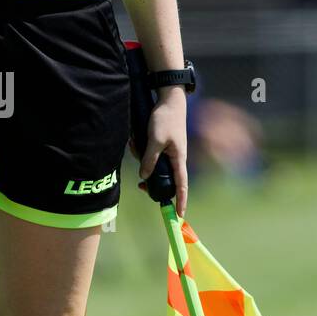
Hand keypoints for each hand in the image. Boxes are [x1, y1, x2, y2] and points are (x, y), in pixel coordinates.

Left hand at [137, 89, 188, 216]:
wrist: (169, 99)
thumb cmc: (166, 119)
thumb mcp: (155, 140)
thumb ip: (149, 159)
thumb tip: (143, 176)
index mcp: (178, 159)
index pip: (181, 185)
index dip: (181, 200)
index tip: (179, 215)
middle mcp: (175, 158)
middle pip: (162, 178)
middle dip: (150, 180)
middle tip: (140, 186)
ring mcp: (168, 152)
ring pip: (152, 165)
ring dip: (141, 158)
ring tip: (135, 144)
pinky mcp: (161, 145)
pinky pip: (149, 154)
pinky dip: (141, 149)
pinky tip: (135, 140)